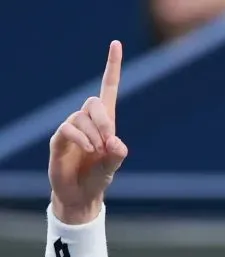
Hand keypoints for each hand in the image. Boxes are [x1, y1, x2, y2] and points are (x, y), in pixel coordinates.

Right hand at [48, 40, 127, 222]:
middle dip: (104, 121)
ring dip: (93, 135)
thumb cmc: (97, 178)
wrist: (80, 196)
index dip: (112, 67)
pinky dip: (81, 138)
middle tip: (108, 142)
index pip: (108, 88)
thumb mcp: (112, 167)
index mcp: (104, 123)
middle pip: (94, 103)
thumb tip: (116, 143)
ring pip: (82, 118)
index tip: (116, 44)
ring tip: (96, 153)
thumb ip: (117, 155)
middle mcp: (87, 121)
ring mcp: (72, 129)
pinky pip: (69, 129)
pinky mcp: (59, 139)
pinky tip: (88, 150)